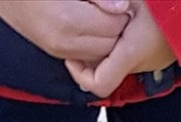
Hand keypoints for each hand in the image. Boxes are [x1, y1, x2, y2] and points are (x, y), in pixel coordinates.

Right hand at [0, 0, 132, 59]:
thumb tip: (122, 6)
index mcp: (69, 19)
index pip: (115, 23)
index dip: (121, 9)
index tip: (117, 0)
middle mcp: (65, 42)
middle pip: (111, 42)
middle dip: (117, 25)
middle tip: (112, 6)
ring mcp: (60, 51)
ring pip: (102, 53)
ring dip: (108, 36)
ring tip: (102, 14)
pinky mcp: (57, 54)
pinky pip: (88, 56)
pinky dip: (96, 43)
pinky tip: (91, 24)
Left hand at [70, 0, 177, 92]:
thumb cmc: (173, 1)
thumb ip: (112, 1)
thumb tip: (98, 6)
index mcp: (133, 51)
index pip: (98, 83)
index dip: (80, 74)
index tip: (72, 56)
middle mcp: (143, 62)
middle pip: (107, 72)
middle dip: (91, 57)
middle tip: (81, 35)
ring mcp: (155, 59)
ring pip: (120, 62)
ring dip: (107, 49)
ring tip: (100, 26)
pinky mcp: (164, 52)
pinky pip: (135, 53)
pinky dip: (123, 44)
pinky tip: (123, 23)